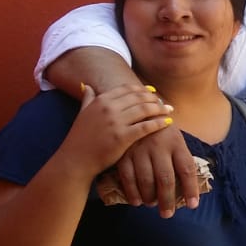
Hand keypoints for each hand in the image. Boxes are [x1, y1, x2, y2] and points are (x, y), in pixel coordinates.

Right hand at [59, 84, 173, 177]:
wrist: (76, 160)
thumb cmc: (80, 138)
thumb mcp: (82, 114)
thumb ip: (87, 99)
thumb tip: (87, 86)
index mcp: (100, 100)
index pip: (127, 89)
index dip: (142, 89)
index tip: (153, 92)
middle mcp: (108, 108)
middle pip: (138, 97)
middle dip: (154, 98)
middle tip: (164, 102)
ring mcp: (115, 122)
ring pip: (144, 109)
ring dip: (160, 108)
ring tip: (169, 110)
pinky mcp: (122, 137)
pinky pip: (146, 126)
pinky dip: (159, 123)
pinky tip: (168, 122)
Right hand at [113, 107, 203, 217]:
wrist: (137, 110)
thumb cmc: (161, 131)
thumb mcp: (175, 139)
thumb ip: (181, 158)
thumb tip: (190, 186)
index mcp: (176, 142)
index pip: (187, 169)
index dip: (191, 189)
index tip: (193, 205)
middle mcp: (159, 146)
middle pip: (166, 178)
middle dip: (168, 200)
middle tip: (168, 214)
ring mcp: (140, 149)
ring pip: (146, 180)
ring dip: (150, 197)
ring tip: (153, 205)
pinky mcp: (124, 152)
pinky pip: (127, 177)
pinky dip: (132, 192)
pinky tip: (136, 201)